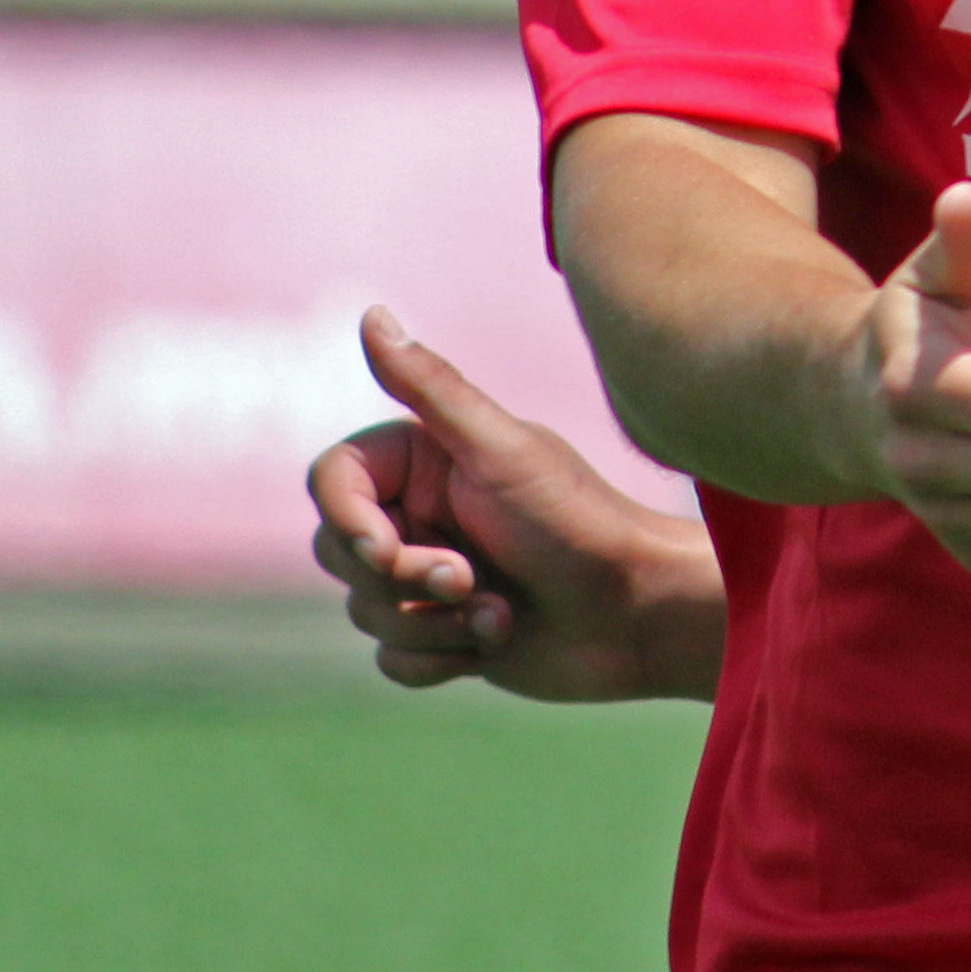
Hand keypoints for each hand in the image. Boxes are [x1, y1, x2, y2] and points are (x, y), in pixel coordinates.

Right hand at [306, 306, 726, 701]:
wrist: (638, 614)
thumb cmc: (577, 522)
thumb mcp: (500, 450)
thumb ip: (431, 386)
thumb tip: (371, 313)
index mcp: (423, 458)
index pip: (332, 481)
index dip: (346, 520)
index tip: (385, 549)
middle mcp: (419, 513)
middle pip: (339, 552)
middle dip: (400, 579)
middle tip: (467, 578)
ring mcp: (430, 575)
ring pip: (364, 611)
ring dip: (432, 622)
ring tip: (499, 612)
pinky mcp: (444, 633)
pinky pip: (393, 657)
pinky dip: (440, 658)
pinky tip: (497, 641)